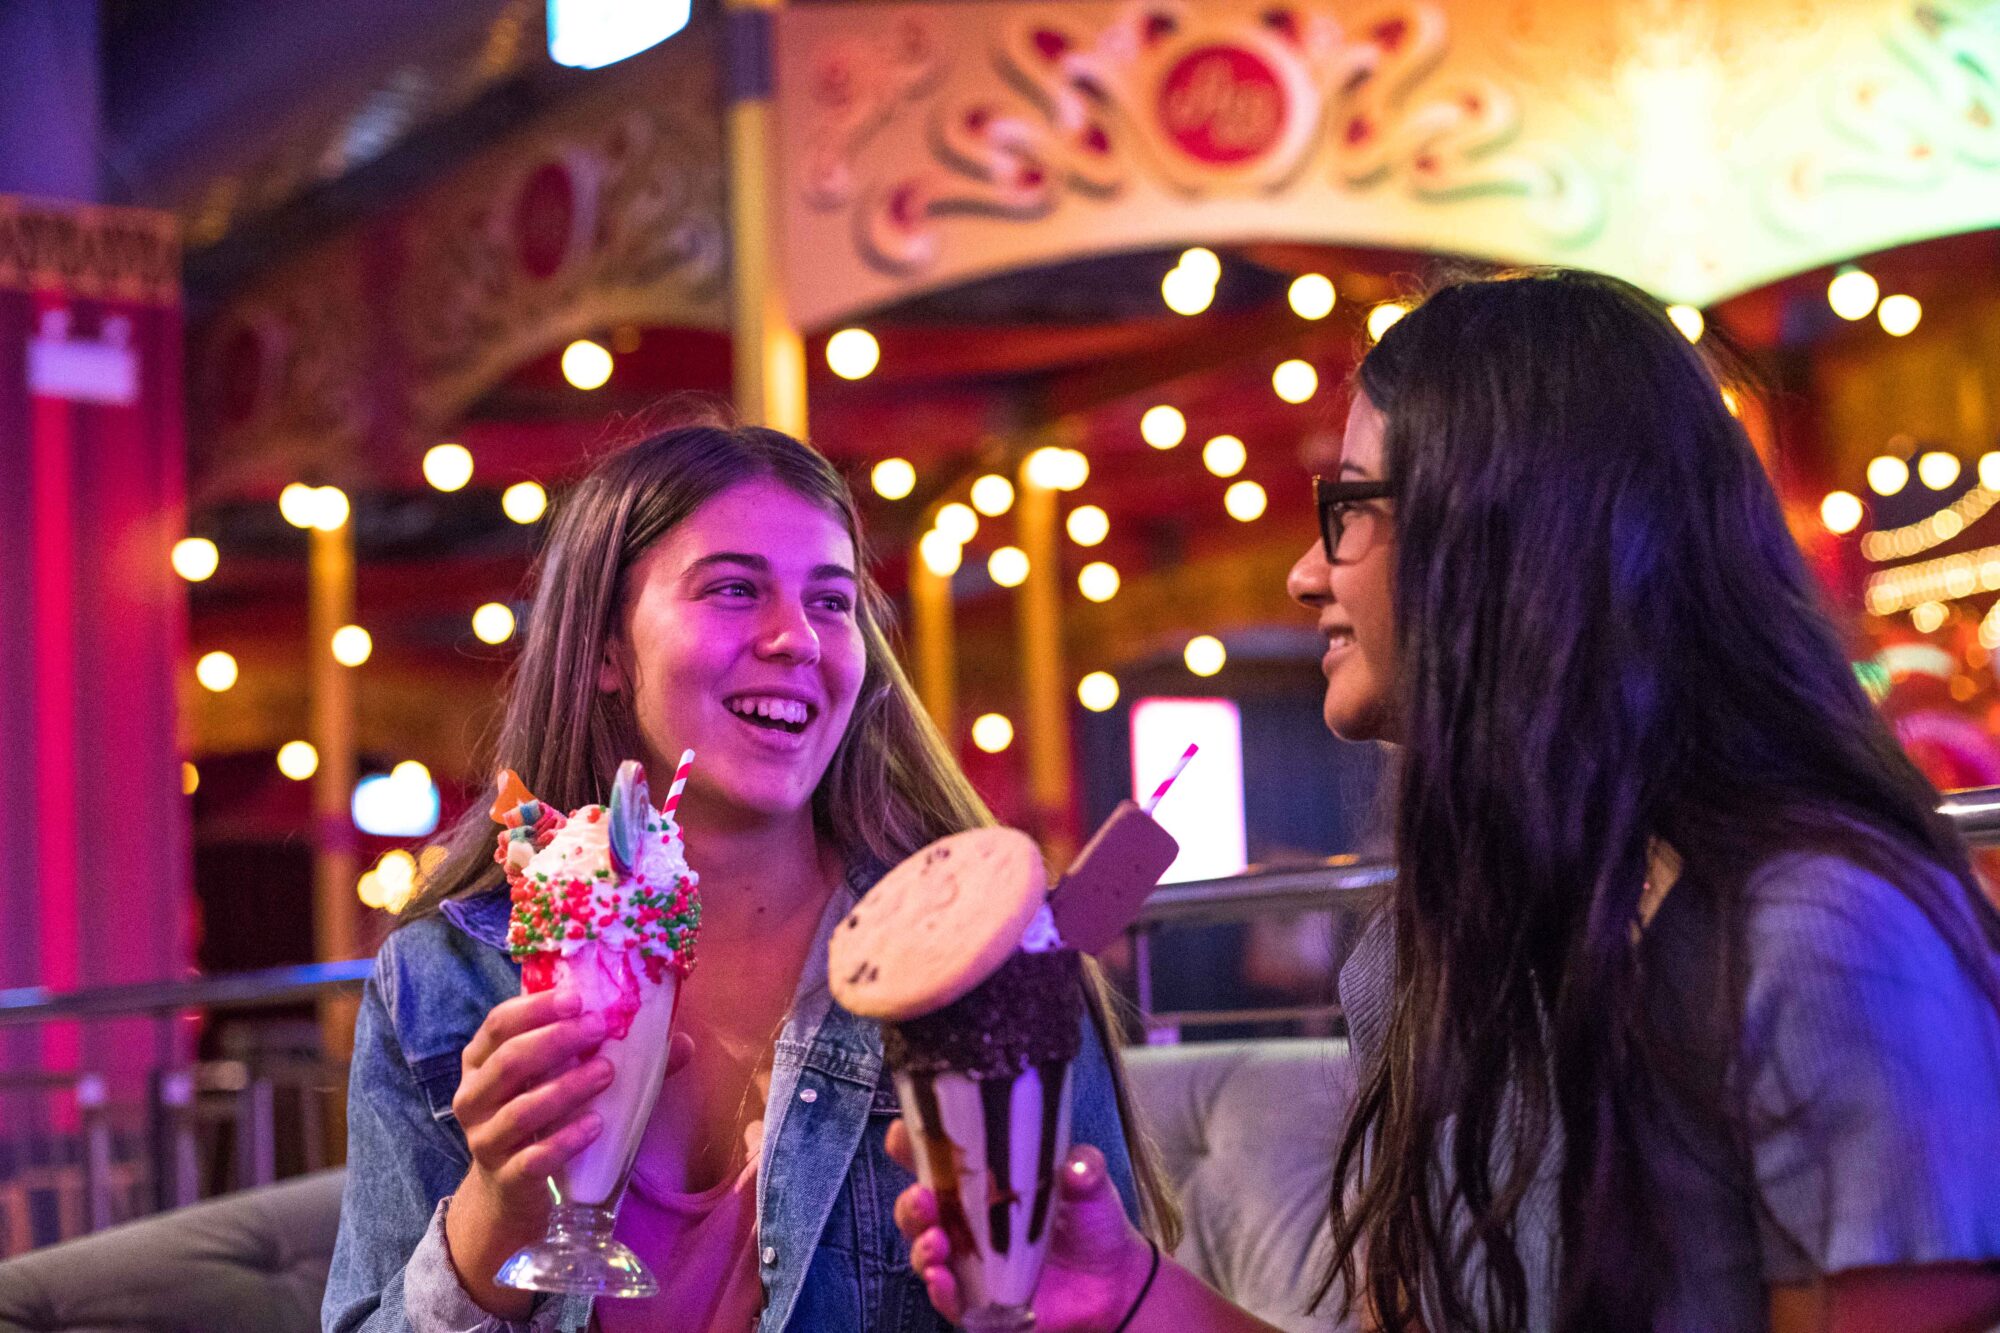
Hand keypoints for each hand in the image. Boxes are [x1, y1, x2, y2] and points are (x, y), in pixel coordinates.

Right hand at [444, 985, 692, 1315]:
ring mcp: (486, 1140)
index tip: (578, 997)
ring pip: (521, 1110)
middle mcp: (473, 1097)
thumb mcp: (558, 1080)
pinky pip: (534, 1159)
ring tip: (607, 1072)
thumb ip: (609, 1055)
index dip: (536, 1007)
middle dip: (555, 1040)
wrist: (510, 1191)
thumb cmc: (541, 1118)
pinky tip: (597, 1125)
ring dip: (567, 1088)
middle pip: (509, 1061)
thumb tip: (681, 1041)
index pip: (500, 1022)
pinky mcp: (505, 1179)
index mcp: (482, 1060)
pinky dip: (566, 1140)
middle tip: (599, 1027)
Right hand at [888, 1119, 1155, 1332]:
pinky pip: (947, 1297)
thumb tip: (1078, 1167)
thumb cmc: (1089, 1223)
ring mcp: (968, 1260)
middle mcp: (965, 1218)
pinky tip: (943, 1280)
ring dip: (921, 1245)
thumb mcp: (1090, 1183)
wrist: (1111, 1281)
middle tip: (924, 1198)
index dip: (911, 1144)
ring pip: (923, 1250)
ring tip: (936, 1242)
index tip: (904, 1135)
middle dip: (911, 1201)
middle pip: (917, 1206)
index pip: (935, 1156)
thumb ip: (1084, 1170)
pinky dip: (941, 1289)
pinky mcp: (977, 1300)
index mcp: (982, 1180)